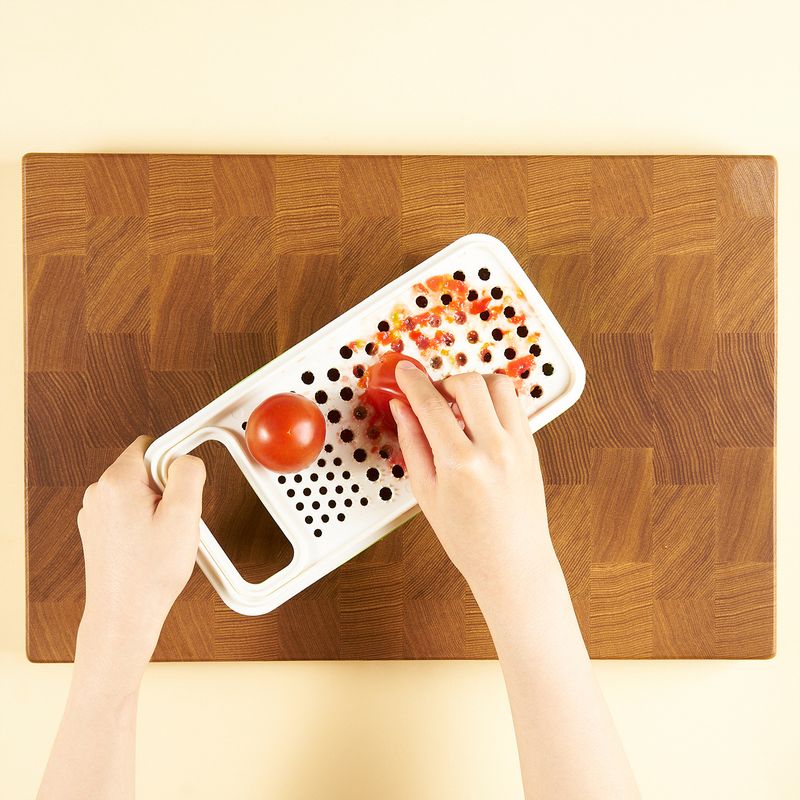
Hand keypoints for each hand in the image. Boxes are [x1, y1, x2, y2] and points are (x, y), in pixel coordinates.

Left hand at [76, 436, 205, 688]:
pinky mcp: (97, 530)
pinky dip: (144, 523)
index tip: (183, 489)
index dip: (175, 464)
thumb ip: (188, 473)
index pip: (152, 445)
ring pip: (139, 491)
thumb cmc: (150, 573)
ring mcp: (94, 513)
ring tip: (162, 538)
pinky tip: (151, 547)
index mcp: (116, 482)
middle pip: (146, 468)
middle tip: (174, 520)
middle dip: (167, 489)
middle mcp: (98, 493)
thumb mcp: (183, 515)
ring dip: (157, 507)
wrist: (124, 615)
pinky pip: (129, 511)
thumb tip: (186, 458)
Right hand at [390, 362, 554, 595]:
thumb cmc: (468, 539)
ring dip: (475, 384)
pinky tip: (479, 417)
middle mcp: (495, 448)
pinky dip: (494, 399)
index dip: (413, 382)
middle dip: (445, 381)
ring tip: (459, 406)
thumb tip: (402, 408)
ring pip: (499, 384)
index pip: (432, 405)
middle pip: (470, 382)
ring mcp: (519, 445)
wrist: (513, 562)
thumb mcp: (426, 494)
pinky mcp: (532, 445)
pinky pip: (514, 403)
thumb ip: (413, 443)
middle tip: (434, 397)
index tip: (404, 372)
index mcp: (461, 464)